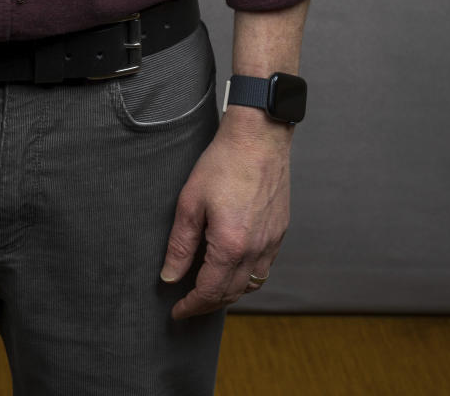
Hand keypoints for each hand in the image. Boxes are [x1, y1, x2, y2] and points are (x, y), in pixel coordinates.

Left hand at [159, 112, 291, 318]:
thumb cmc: (222, 163)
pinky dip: (246, 278)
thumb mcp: (190, 202)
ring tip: (208, 290)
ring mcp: (272, 242)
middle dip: (207, 304)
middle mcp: (256, 250)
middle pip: (231, 294)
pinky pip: (264, 268)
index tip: (177, 311)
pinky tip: (233, 268)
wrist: (258, 138)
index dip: (191, 306)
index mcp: (231, 246)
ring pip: (250, 285)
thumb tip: (170, 276)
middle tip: (188, 304)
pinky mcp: (280, 231)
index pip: (209, 292)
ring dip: (228, 294)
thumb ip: (180, 244)